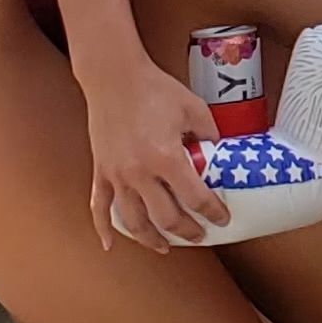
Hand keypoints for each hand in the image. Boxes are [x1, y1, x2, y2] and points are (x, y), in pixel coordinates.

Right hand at [79, 55, 229, 253]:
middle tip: (200, 234)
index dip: (213, 212)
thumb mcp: (193, 107)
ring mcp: (117, 175)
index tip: (223, 219)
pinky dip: (103, 229)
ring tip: (165, 246)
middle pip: (166, 217)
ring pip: (134, 221)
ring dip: (151, 239)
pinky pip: (99, 207)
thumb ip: (209, 133)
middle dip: (187, 231)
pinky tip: (109, 246)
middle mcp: (140, 172)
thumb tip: (218, 152)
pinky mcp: (100, 171)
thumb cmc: (154, 88)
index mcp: (166, 157)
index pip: (196, 197)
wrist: (114, 76)